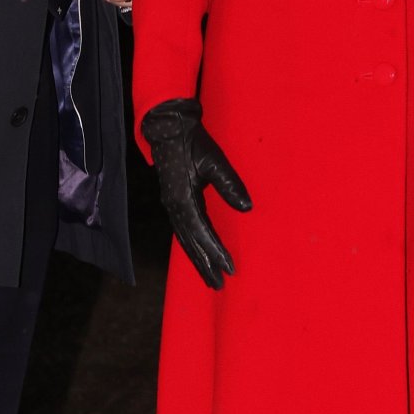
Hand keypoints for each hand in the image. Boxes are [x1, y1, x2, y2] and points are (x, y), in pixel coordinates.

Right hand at [141, 98, 251, 287]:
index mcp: (183, 199)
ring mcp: (171, 206)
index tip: (230, 268)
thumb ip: (229, 183)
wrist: (167, 129)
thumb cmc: (192, 142)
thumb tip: (246, 207)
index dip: (216, 252)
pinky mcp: (173, 202)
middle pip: (191, 243)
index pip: (202, 232)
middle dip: (205, 265)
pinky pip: (183, 231)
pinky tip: (199, 255)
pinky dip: (191, 247)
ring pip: (185, 240)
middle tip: (219, 284)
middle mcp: (174, 207)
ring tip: (210, 278)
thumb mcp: (214, 159)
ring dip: (198, 260)